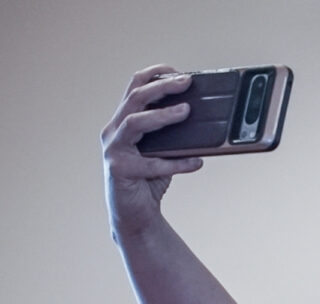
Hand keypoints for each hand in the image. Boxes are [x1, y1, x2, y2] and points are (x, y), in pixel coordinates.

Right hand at [101, 65, 204, 239]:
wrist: (134, 216)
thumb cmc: (149, 181)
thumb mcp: (164, 151)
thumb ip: (175, 136)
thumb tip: (205, 121)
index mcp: (123, 121)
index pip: (134, 87)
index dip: (154, 75)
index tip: (177, 71)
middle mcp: (113, 131)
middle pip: (134, 98)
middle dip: (161, 87)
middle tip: (187, 82)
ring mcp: (113, 150)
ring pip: (134, 122)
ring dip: (162, 115)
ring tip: (186, 111)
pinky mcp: (119, 170)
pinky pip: (151, 164)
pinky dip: (177, 163)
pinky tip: (197, 163)